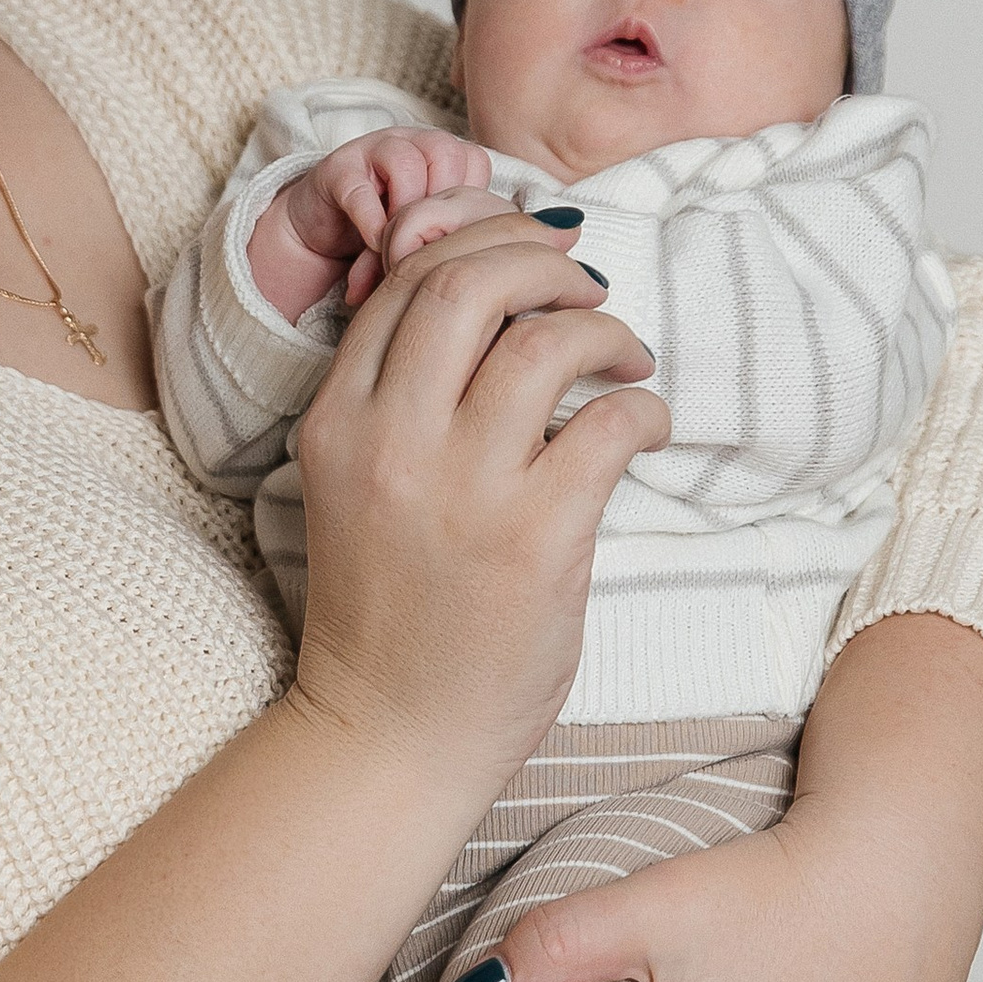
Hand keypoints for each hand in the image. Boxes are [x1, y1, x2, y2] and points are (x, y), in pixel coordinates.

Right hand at [248, 128, 493, 322]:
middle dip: (440, 205)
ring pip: (407, 163)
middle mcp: (409, 143)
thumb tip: (469, 271)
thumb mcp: (420, 237)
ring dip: (407, 211)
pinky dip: (372, 222)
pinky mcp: (337, 169)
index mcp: (438, 154)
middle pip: (446, 153)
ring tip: (399, 244)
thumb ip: (444, 242)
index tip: (452, 235)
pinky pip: (361, 190)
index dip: (469, 200)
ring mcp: (371, 151)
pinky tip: (373, 245)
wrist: (323, 230)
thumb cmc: (381, 233)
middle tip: (427, 241)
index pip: (474, 160)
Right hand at [288, 220, 667, 799]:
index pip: (406, 282)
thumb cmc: (389, 611)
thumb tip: (494, 300)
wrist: (391, 735)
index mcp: (336, 422)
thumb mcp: (360, 485)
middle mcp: (388, 441)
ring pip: (543, 340)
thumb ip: (401, 401)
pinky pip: (608, 425)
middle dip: (543, 265)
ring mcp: (461, 488)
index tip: (536, 257)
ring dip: (604, 330)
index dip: (481, 246)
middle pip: (467, 284)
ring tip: (626, 358)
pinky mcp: (534, 538)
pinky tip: (646, 425)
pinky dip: (644, 408)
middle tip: (588, 290)